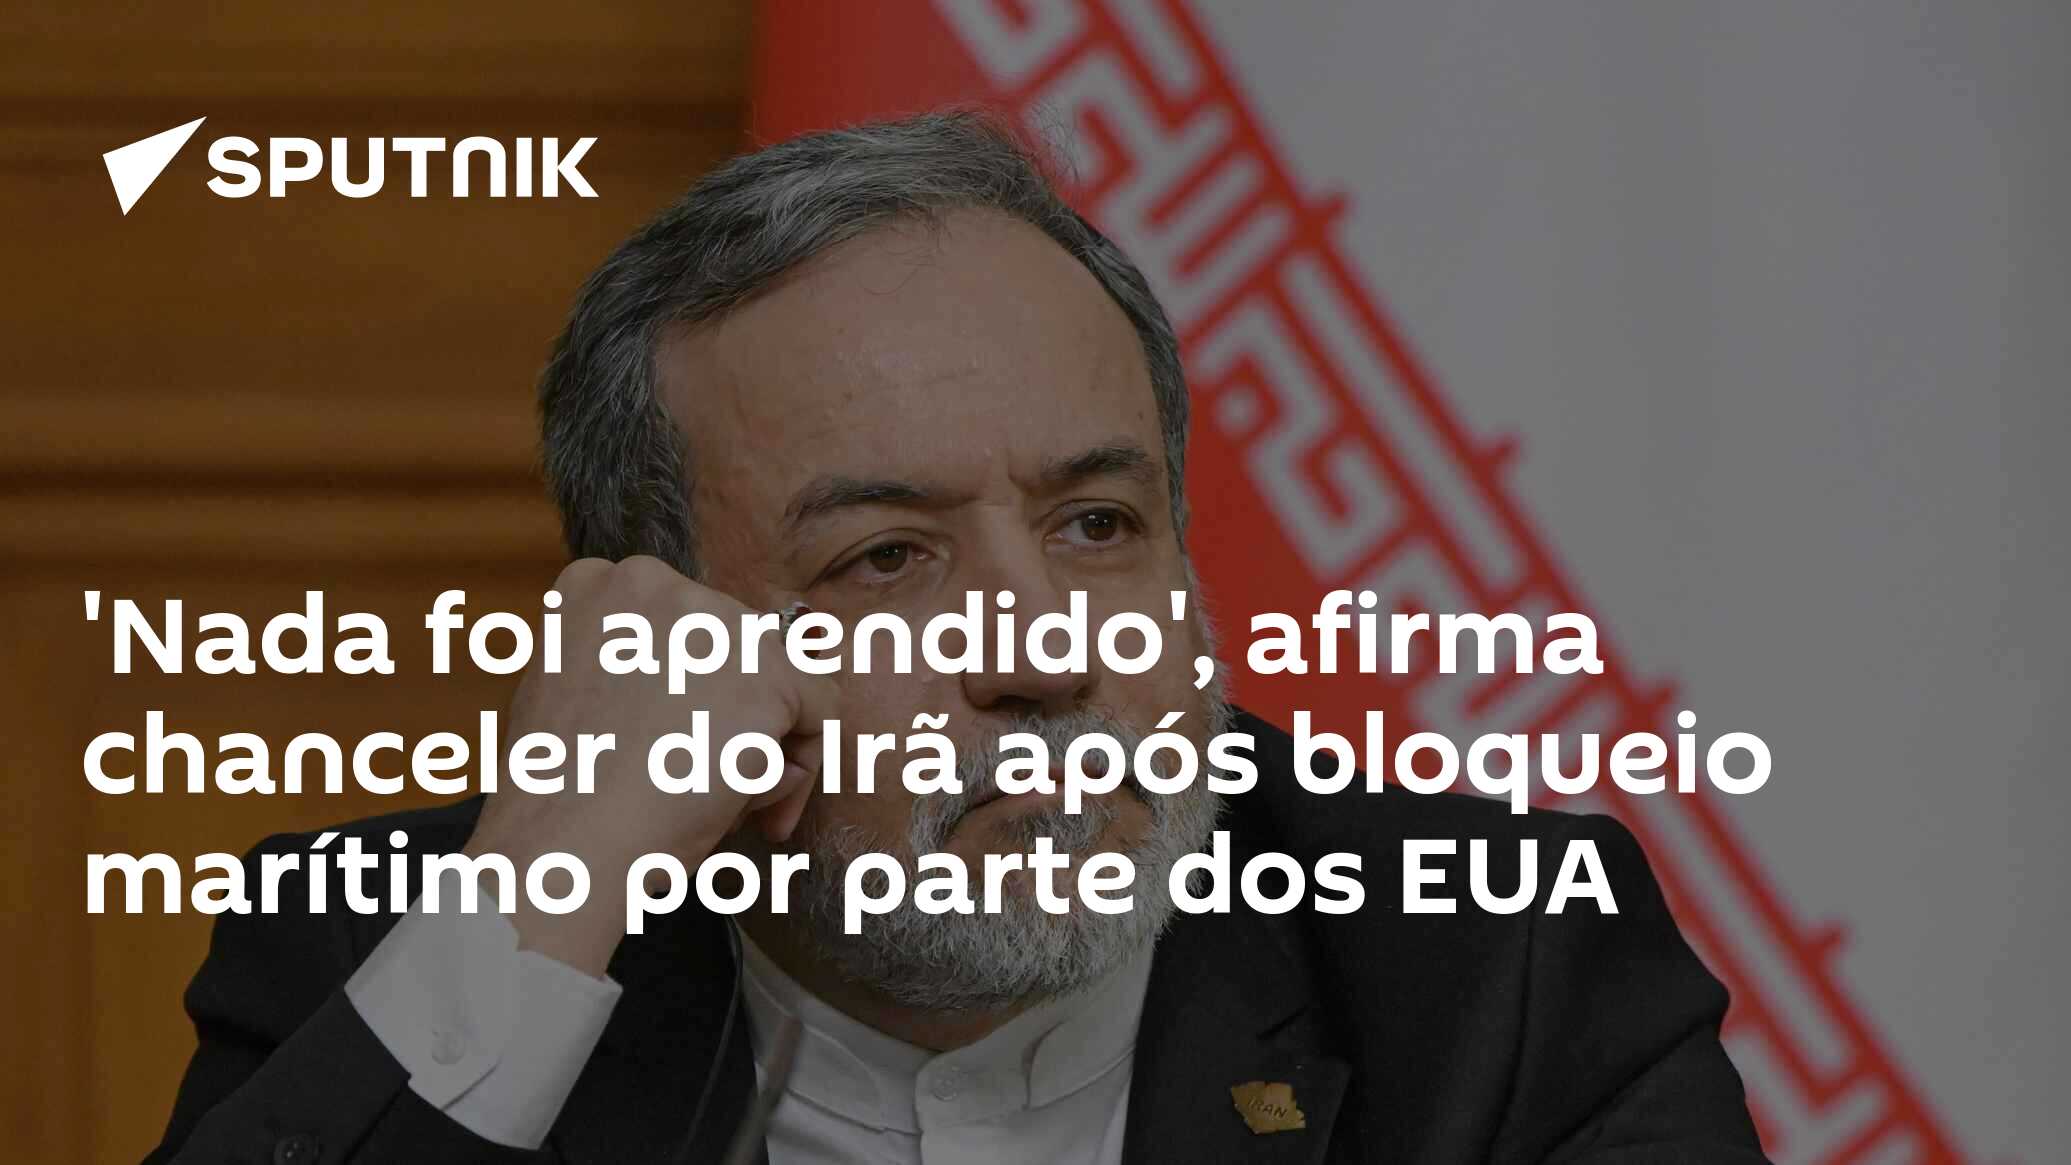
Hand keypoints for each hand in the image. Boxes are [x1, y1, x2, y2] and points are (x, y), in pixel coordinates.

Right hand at [463, 555, 836, 974]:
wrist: (563, 842)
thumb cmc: (560, 792)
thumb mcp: (569, 693)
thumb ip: (628, 668)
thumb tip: (703, 686)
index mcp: (600, 584)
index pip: (683, 625)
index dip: (691, 687)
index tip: (675, 739)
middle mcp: (659, 584)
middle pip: (737, 645)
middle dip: (735, 712)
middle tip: (706, 781)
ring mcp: (715, 626)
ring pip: (780, 676)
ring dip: (764, 741)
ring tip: (719, 800)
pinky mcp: (765, 679)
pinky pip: (819, 709)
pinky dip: (801, 761)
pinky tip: (748, 802)